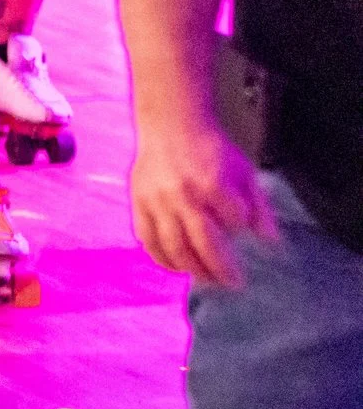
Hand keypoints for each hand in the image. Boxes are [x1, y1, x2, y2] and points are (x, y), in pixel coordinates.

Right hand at [130, 113, 275, 287]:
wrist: (170, 125)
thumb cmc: (210, 147)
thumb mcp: (243, 171)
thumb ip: (258, 207)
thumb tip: (271, 242)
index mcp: (212, 185)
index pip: (234, 223)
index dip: (240, 228)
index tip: (240, 230)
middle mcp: (183, 196)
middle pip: (203, 244)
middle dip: (220, 269)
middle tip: (233, 283)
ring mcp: (157, 202)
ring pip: (174, 247)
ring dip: (192, 269)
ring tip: (206, 279)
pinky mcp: (138, 203)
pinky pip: (148, 239)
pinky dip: (161, 257)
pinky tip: (174, 266)